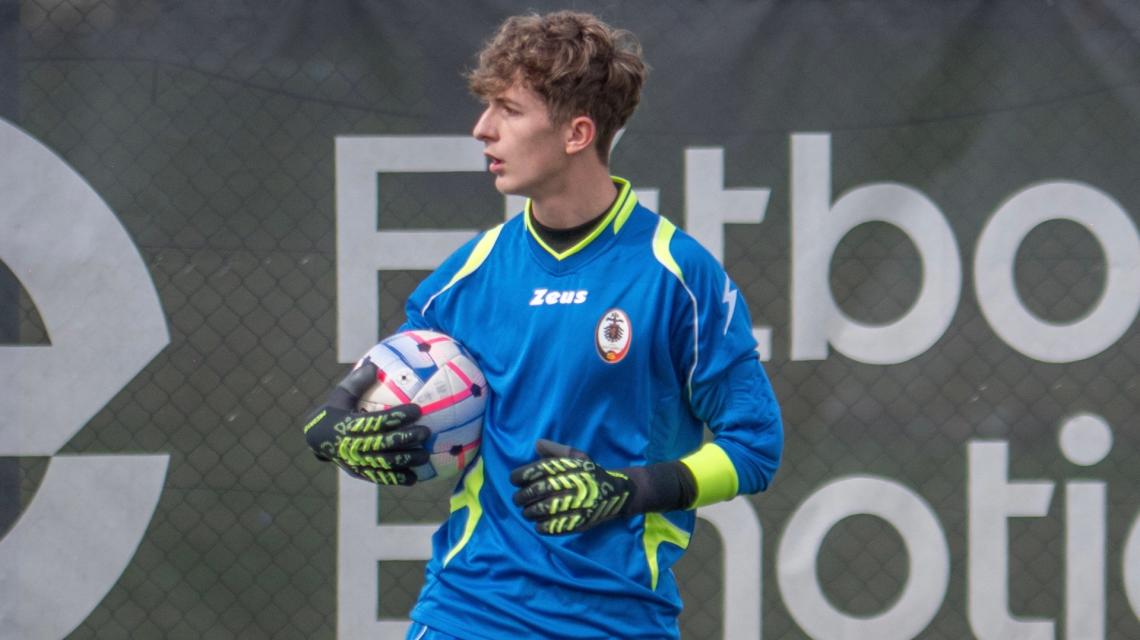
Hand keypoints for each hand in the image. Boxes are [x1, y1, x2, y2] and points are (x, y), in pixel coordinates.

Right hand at [303, 361, 429, 485]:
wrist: (316, 439)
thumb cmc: (335, 411)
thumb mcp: (341, 395)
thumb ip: (357, 381)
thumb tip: (374, 365)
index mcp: (348, 425)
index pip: (377, 420)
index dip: (398, 416)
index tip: (418, 409)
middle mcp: (352, 445)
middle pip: (384, 443)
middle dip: (407, 438)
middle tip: (426, 432)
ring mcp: (356, 462)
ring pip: (384, 463)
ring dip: (406, 460)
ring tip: (425, 456)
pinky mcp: (359, 473)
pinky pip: (380, 477)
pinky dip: (396, 479)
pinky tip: (414, 478)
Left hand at [510, 439, 636, 534]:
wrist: (617, 492)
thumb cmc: (591, 473)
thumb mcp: (579, 457)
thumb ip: (557, 451)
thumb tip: (537, 444)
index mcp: (572, 466)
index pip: (540, 469)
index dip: (522, 474)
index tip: (513, 480)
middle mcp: (575, 483)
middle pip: (540, 489)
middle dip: (523, 496)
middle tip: (516, 500)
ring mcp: (579, 503)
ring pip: (546, 508)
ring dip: (531, 512)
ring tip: (526, 512)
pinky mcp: (582, 521)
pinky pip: (558, 526)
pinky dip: (544, 527)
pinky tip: (538, 525)